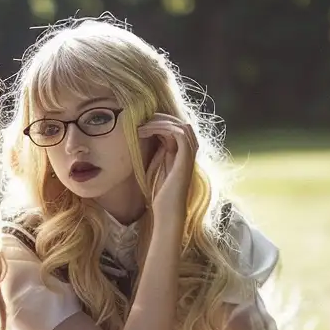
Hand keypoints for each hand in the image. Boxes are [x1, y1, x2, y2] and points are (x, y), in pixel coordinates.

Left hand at [141, 117, 197, 241]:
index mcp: (182, 153)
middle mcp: (188, 152)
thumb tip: (150, 135)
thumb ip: (159, 150)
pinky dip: (162, 128)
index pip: (176, 128)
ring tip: (140, 126)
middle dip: (160, 118)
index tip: (140, 123)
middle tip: (140, 120)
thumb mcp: (157, 166)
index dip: (160, 121)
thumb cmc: (160, 193)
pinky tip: (145, 131)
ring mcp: (189, 156)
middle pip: (181, 123)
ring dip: (160, 121)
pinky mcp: (185, 159)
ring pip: (181, 126)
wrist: (167, 211)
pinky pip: (179, 134)